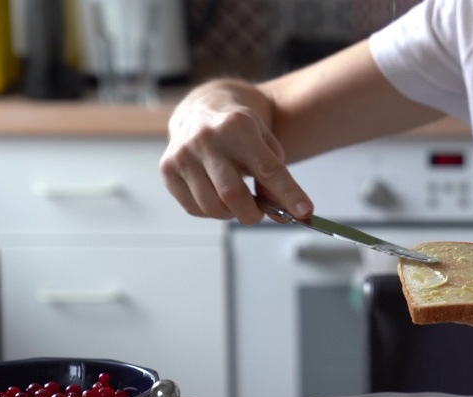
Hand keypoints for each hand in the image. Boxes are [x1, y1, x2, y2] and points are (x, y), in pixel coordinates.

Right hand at [159, 80, 312, 225]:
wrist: (204, 107)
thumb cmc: (241, 130)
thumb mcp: (267, 143)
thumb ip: (277, 178)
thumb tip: (282, 214)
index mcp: (237, 126)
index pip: (267, 169)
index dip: (288, 194)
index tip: (305, 212)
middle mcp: (206, 137)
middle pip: (232, 194)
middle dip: (252, 213)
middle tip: (258, 211)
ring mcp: (183, 153)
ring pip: (212, 206)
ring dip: (231, 213)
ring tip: (237, 199)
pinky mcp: (167, 168)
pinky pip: (194, 208)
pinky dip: (211, 210)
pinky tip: (216, 193)